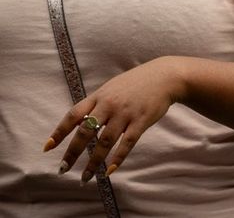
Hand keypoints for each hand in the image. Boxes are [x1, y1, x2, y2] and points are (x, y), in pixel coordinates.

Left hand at [43, 57, 184, 182]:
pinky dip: (118, 158)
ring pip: (105, 141)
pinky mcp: (141, 121)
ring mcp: (126, 113)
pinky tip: (109, 170)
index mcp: (100, 96)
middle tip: (63, 169)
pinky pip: (127, 143)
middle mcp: (110, 105)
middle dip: (72, 152)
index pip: (73, 114)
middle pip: (86, 131)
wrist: (165, 76)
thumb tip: (78, 123)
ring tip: (85, 177)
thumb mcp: (112, 88)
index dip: (59, 132)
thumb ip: (96, 103)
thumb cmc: (136, 83)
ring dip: (93, 162)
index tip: (47, 148)